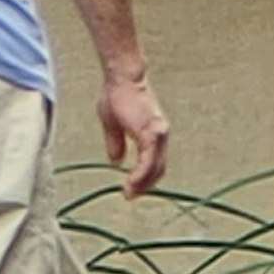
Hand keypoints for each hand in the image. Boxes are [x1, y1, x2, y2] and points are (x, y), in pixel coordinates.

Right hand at [99, 68, 169, 196]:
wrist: (122, 78)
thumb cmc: (117, 95)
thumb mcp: (112, 123)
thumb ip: (116, 142)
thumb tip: (116, 161)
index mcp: (152, 133)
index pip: (154, 163)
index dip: (144, 178)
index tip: (130, 189)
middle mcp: (160, 134)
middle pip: (158, 169)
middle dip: (145, 186)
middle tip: (130, 195)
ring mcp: (158, 134)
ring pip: (155, 168)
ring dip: (142, 184)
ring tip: (129, 193)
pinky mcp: (151, 133)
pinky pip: (148, 162)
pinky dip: (140, 176)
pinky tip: (130, 184)